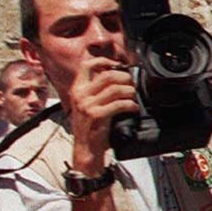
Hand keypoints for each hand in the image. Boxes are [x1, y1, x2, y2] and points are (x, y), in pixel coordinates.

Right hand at [65, 55, 136, 172]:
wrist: (86, 150)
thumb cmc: (90, 128)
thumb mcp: (87, 105)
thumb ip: (96, 91)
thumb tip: (116, 77)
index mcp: (77, 90)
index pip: (86, 65)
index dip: (104, 61)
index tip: (118, 65)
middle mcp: (80, 95)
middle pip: (107, 75)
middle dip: (124, 78)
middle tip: (132, 84)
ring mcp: (87, 105)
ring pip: (115, 89)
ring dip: (130, 91)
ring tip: (134, 97)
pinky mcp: (96, 116)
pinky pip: (119, 104)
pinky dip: (130, 105)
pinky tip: (133, 109)